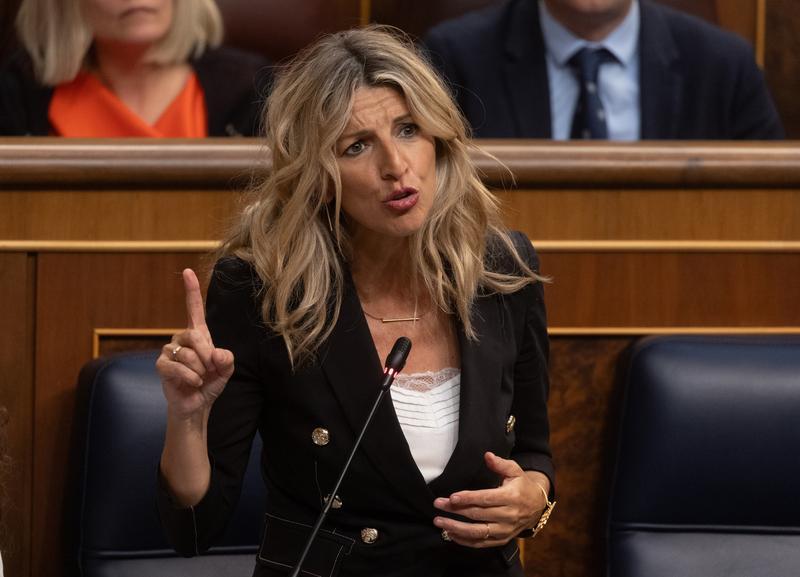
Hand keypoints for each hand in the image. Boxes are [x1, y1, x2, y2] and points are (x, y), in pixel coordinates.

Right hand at [156, 268, 233, 420]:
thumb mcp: (226, 369)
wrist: (198, 405)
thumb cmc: (211, 383)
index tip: (187, 271)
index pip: (194, 309)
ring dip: (201, 370)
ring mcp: (169, 351)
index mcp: (198, 334)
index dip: (191, 290)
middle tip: (211, 369)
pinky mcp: (162, 366)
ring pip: (188, 354)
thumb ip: (227, 358)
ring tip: (200, 378)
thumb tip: (215, 353)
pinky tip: (193, 383)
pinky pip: (178, 367)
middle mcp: (181, 338)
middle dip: (208, 356)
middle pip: (196, 335)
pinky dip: (191, 378)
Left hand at [432, 452, 549, 547]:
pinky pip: (481, 543)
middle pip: (478, 515)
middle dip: (455, 510)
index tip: (452, 497)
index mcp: (511, 497)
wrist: (537, 506)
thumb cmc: (521, 485)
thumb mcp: (515, 470)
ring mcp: (505, 530)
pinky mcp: (502, 540)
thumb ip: (500, 463)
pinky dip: (465, 540)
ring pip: (478, 532)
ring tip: (439, 522)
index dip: (468, 498)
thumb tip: (487, 455)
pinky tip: (450, 534)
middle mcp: (508, 516)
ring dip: (456, 528)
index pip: (486, 499)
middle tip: (438, 504)